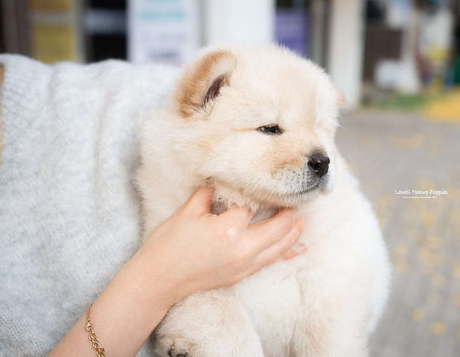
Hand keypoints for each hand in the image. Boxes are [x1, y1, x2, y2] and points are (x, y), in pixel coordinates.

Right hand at [130, 186, 305, 307]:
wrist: (157, 281)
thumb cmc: (168, 245)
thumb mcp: (187, 211)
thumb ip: (209, 193)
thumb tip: (222, 178)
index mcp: (228, 228)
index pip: (254, 204)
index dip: (260, 191)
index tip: (268, 180)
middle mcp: (243, 248)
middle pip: (277, 226)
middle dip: (289, 211)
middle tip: (297, 196)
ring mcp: (244, 265)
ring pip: (280, 246)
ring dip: (293, 231)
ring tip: (302, 217)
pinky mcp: (242, 275)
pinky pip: (271, 261)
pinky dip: (287, 252)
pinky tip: (300, 247)